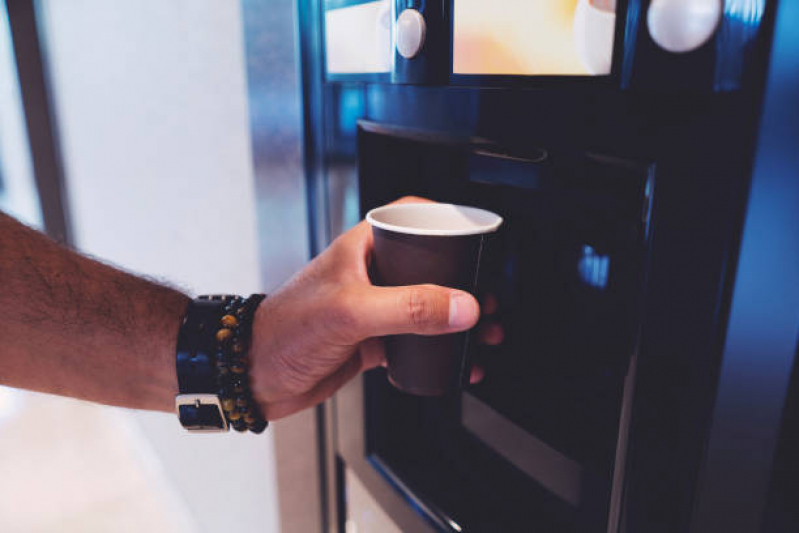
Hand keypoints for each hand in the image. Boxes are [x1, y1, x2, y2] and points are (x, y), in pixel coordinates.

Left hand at [248, 197, 481, 419]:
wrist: (252, 377)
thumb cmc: (283, 331)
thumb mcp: (351, 312)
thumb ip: (408, 307)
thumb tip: (461, 305)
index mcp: (362, 248)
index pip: (411, 217)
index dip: (447, 221)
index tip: (479, 236)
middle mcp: (369, 274)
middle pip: (429, 267)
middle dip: (465, 283)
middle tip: (489, 298)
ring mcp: (371, 309)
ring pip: (425, 307)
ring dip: (456, 321)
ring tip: (483, 333)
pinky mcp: (370, 341)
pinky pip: (415, 342)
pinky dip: (439, 352)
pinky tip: (455, 362)